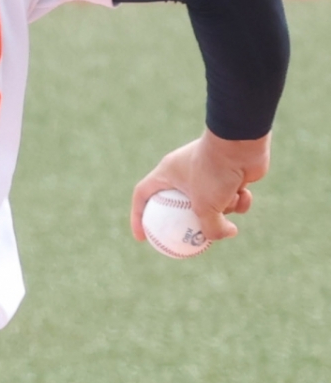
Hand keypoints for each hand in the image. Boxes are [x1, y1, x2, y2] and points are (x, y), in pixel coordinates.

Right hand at [130, 129, 270, 243]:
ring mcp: (208, 173)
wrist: (241, 142)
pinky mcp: (230, 175)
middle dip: (190, 223)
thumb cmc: (214, 172)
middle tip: (192, 240)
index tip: (144, 238)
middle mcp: (185, 172)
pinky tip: (245, 194)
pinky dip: (239, 199)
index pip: (142, 196)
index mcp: (167, 174)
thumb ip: (211, 230)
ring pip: (211, 204)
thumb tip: (226, 234)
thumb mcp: (205, 208)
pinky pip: (232, 196)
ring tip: (230, 201)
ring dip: (223, 209)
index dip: (138, 218)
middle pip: (179, 205)